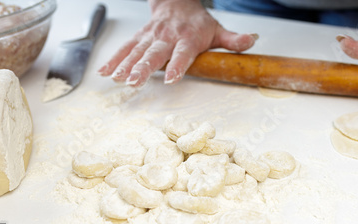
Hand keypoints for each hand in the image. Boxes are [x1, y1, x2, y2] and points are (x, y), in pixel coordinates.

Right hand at [98, 0, 256, 86]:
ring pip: (136, 51)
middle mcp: (167, 37)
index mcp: (187, 38)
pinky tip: (105, 72)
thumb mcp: (218, 30)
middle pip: (154, 53)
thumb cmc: (198, 22)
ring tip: (116, 79)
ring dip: (125, 65)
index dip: (177, 65)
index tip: (172, 78)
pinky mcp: (140, 37)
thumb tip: (252, 41)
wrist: (177, 2)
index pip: (182, 53)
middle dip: (143, 68)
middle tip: (134, 81)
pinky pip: (125, 47)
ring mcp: (151, 36)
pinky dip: (114, 59)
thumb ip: (233, 40)